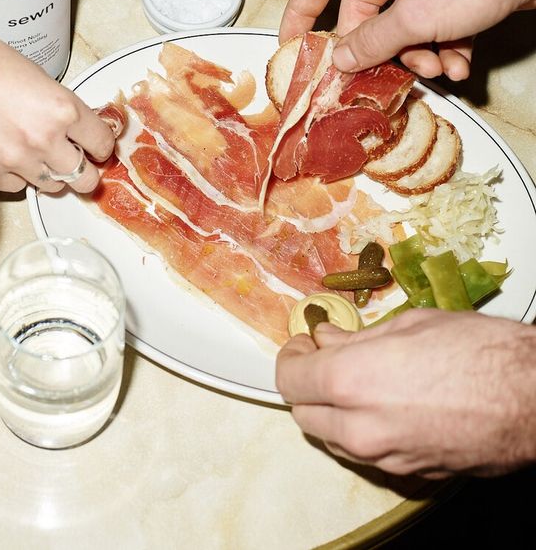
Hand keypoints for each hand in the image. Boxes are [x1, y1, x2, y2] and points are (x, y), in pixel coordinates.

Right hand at [0, 27, 116, 193]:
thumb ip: (62, 110)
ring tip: (38, 154)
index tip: (97, 145)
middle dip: (84, 170)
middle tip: (76, 160)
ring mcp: (17, 160)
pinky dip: (19, 176)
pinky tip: (9, 155)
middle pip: (85, 177)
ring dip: (51, 174)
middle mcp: (44, 139)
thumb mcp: (40, 80)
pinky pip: (18, 187)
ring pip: (54, 186)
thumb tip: (77, 132)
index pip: (103, 143)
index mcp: (63, 109)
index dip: (101, 145)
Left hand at [276, 308, 535, 477]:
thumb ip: (355, 339)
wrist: (532, 398)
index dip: (291, 357)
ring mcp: (384, 458)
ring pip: (332, 439)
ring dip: (333, 412)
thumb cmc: (478, 352)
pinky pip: (367, 454)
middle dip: (307, 387)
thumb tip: (326, 339)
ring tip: (358, 382)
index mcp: (351, 382)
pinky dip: (364, 431)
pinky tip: (387, 406)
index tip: (303, 345)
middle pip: (303, 415)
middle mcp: (360, 428)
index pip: (290, 378)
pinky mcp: (408, 475)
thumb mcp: (407, 325)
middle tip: (325, 360)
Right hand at [279, 0, 535, 78]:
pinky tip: (459, 62)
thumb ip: (373, 42)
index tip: (292, 42)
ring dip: (417, 51)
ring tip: (438, 68)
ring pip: (402, 20)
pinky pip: (432, 20)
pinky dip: (442, 44)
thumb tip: (341, 60)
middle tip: (377, 73)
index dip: (302, 11)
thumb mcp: (417, 16)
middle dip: (379, 46)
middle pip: (366, 9)